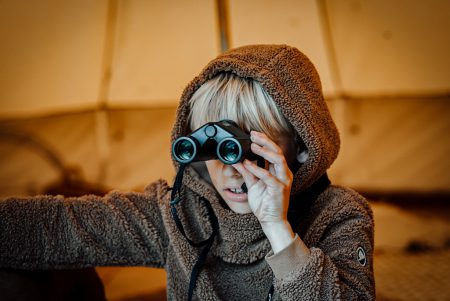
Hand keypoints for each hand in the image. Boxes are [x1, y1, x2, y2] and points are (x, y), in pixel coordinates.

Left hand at [233, 131, 294, 250]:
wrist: (270, 220)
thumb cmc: (265, 203)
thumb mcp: (253, 184)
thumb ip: (247, 171)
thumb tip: (237, 160)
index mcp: (278, 171)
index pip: (274, 151)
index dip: (264, 141)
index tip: (253, 134)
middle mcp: (283, 173)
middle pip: (277, 151)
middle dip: (265, 141)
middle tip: (253, 135)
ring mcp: (283, 181)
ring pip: (278, 159)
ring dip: (265, 151)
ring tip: (253, 145)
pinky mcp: (279, 189)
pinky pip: (268, 176)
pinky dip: (257, 168)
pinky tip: (248, 164)